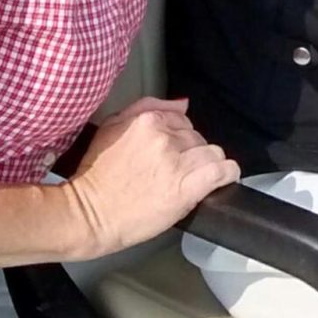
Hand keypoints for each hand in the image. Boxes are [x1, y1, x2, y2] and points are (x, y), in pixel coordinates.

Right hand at [66, 97, 239, 256]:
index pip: (182, 118)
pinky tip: (222, 179)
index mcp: (148, 120)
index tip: (172, 152)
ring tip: (195, 178)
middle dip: (191, 151)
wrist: (89, 213)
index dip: (179, 137)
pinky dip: (227, 174)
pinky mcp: (186, 187)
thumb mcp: (112, 126)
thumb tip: (182, 103)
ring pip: (213, 152)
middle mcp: (164, 137)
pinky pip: (222, 171)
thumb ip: (147, 107)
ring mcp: (176, 162)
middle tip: (175, 170)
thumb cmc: (97, 174)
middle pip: (197, 137)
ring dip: (207, 164)